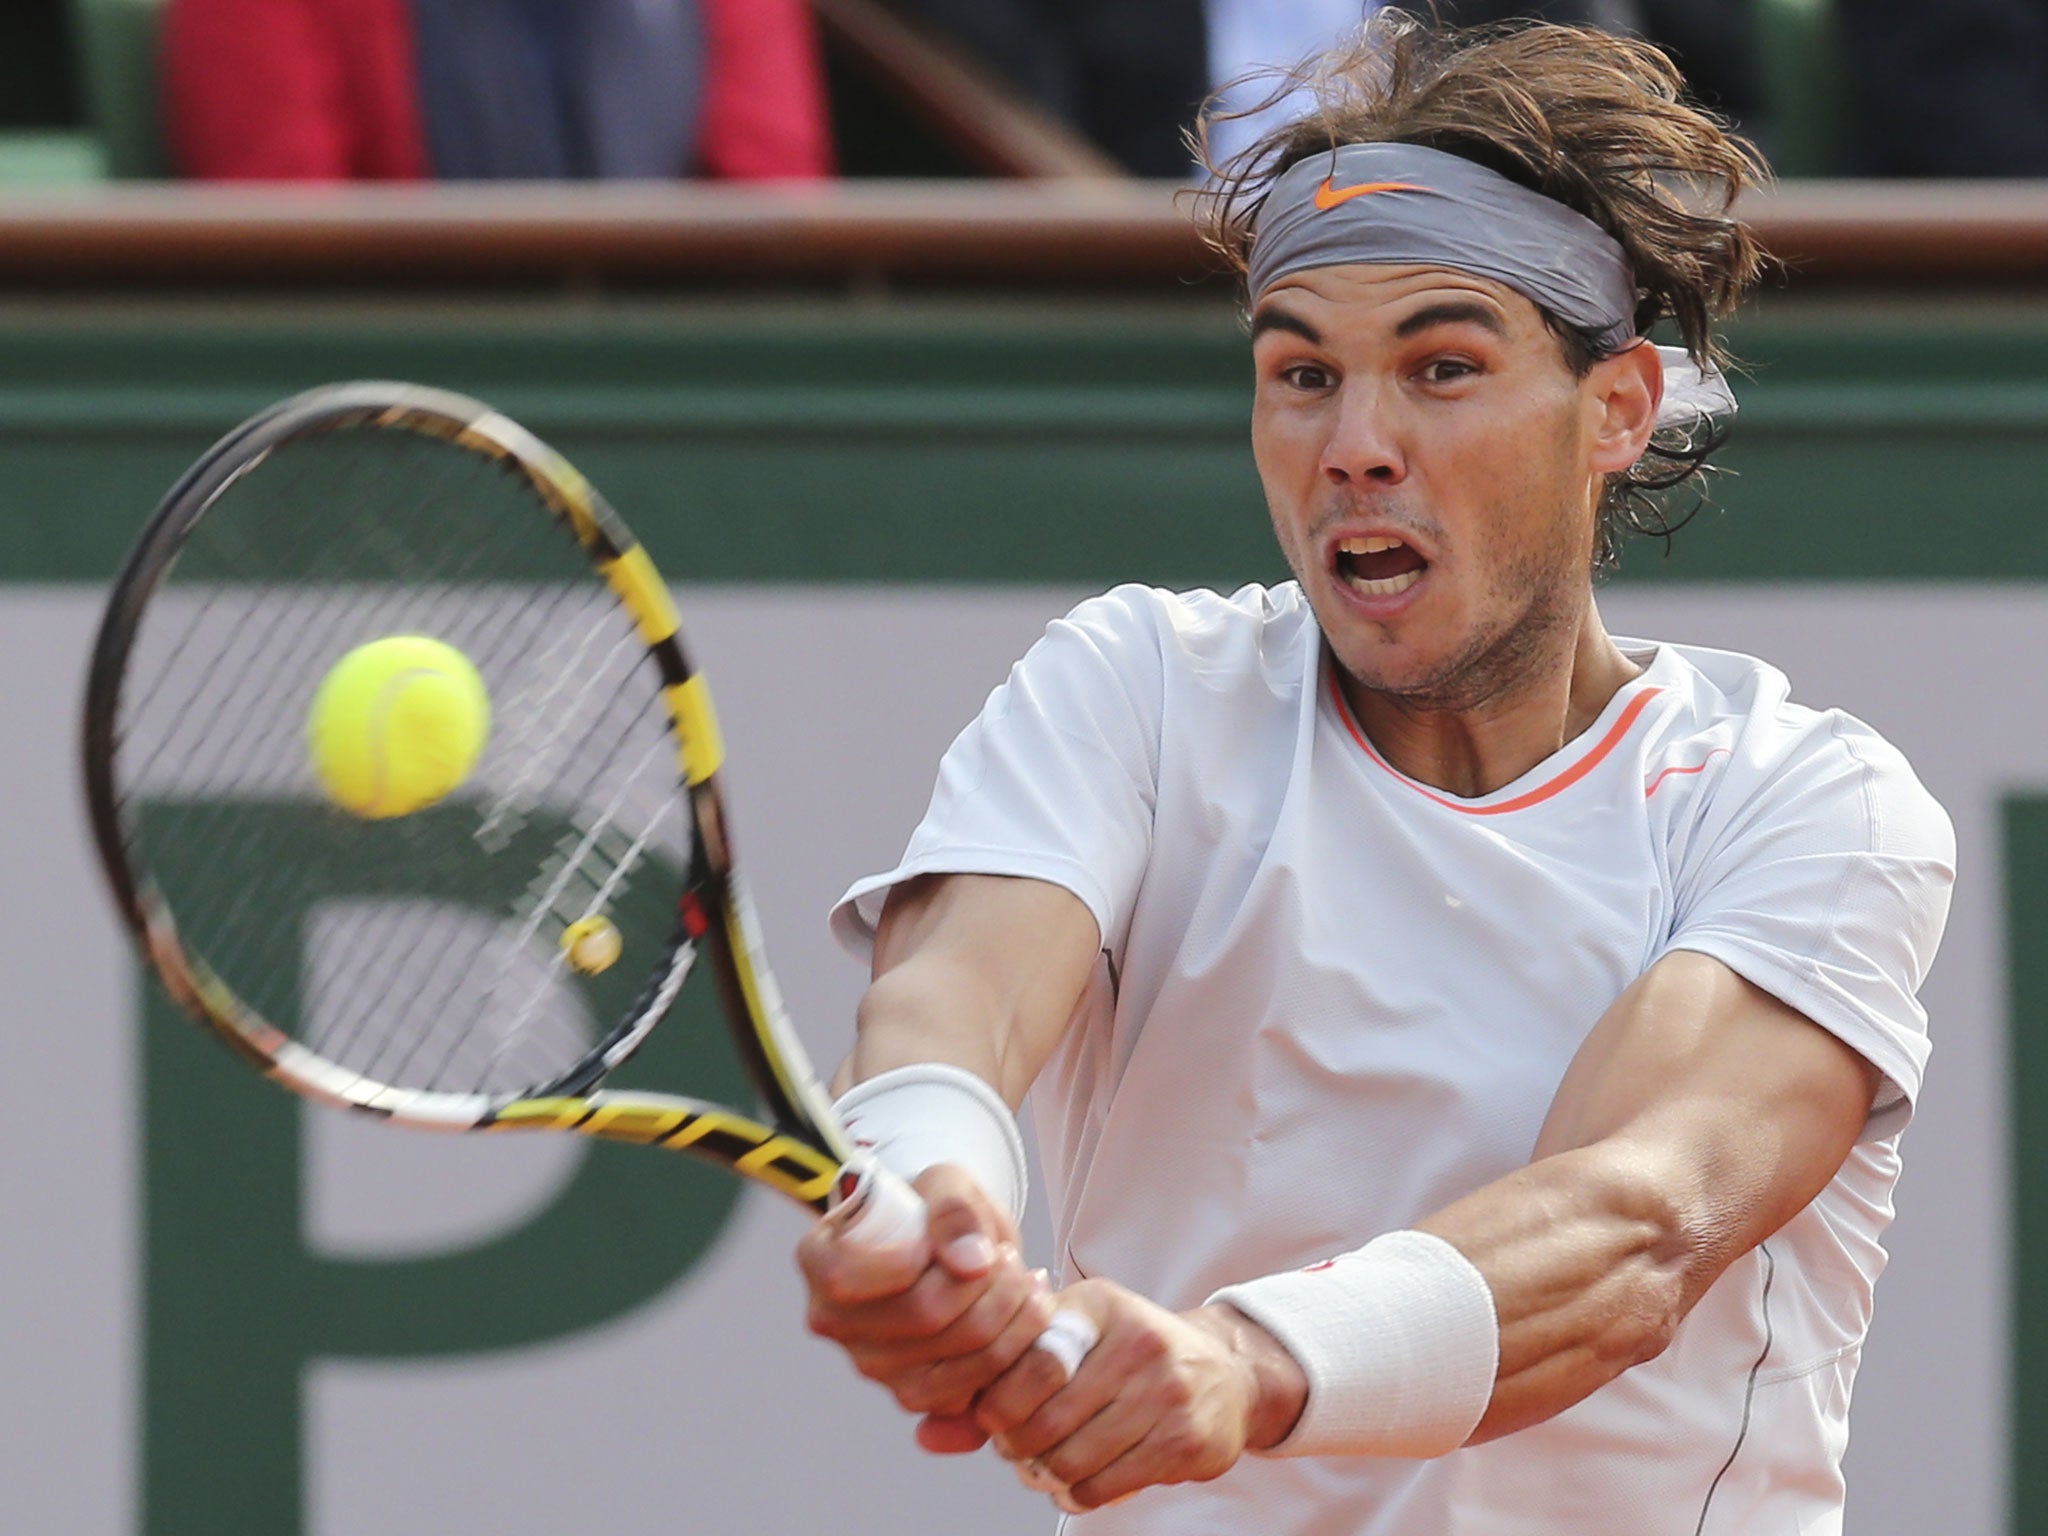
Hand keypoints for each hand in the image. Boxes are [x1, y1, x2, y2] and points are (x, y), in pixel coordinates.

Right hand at [797, 1164, 1057, 1423]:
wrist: (947, 1244)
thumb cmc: (933, 1207)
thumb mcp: (945, 1182)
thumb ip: (954, 1211)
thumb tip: (971, 1261)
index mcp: (821, 1260)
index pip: (868, 1276)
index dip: (927, 1261)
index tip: (965, 1242)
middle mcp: (834, 1321)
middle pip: (927, 1318)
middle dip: (991, 1286)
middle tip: (1012, 1259)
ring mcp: (871, 1365)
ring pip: (959, 1360)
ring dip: (1012, 1319)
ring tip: (1026, 1282)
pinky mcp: (913, 1396)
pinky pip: (974, 1393)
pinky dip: (1015, 1356)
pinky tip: (1024, 1318)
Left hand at [970, 1281, 1308, 1512]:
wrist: (1224, 1372)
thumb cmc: (1129, 1355)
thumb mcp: (1075, 1335)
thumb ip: (1004, 1375)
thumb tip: (929, 1434)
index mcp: (1102, 1306)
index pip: (1032, 1360)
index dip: (998, 1401)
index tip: (994, 1416)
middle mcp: (1139, 1341)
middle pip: (1047, 1419)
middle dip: (1017, 1445)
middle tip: (1016, 1449)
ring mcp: (1168, 1392)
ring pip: (1073, 1459)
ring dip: (1046, 1473)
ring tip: (1045, 1465)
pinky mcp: (1187, 1440)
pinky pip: (1107, 1485)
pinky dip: (1079, 1492)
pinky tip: (1078, 1480)